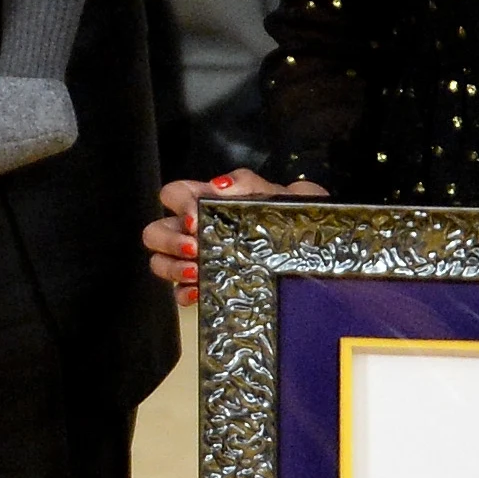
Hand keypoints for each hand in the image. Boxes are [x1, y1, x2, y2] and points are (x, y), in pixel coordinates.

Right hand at [143, 172, 323, 304]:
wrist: (323, 258)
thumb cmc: (302, 221)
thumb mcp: (287, 195)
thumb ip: (250, 183)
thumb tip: (218, 185)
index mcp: (211, 203)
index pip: (172, 194)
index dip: (178, 204)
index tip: (197, 218)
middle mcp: (197, 232)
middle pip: (155, 231)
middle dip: (170, 240)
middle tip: (197, 248)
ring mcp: (198, 262)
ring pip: (159, 262)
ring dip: (174, 267)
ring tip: (198, 271)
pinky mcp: (206, 289)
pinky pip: (179, 294)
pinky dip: (185, 294)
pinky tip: (202, 292)